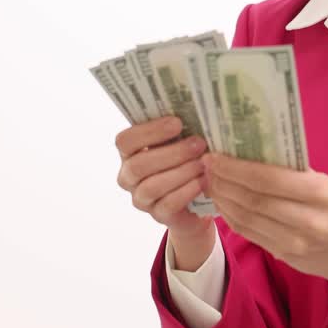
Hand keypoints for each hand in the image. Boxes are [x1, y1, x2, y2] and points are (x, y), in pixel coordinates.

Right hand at [115, 115, 212, 240]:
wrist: (196, 199)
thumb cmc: (185, 161)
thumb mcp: (178, 142)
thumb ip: (177, 131)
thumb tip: (194, 112)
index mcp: (129, 153)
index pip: (125, 141)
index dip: (149, 131)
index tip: (177, 122)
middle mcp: (128, 177)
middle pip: (138, 165)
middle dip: (171, 153)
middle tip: (198, 143)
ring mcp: (141, 199)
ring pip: (152, 186)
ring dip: (180, 172)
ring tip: (203, 163)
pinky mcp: (158, 215)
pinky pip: (168, 205)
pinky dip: (187, 191)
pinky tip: (202, 181)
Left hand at [202, 152, 327, 307]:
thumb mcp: (325, 184)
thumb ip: (292, 172)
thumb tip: (250, 151)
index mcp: (320, 192)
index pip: (268, 178)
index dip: (236, 167)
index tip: (216, 155)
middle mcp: (308, 219)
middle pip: (253, 198)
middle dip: (224, 180)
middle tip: (207, 165)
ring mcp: (294, 241)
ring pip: (245, 217)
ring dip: (222, 197)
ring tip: (211, 181)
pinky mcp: (282, 254)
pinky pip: (248, 233)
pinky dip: (230, 215)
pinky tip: (222, 201)